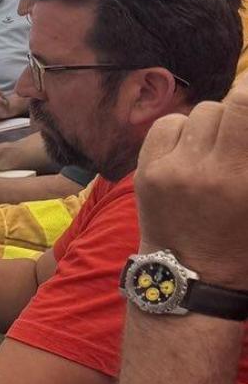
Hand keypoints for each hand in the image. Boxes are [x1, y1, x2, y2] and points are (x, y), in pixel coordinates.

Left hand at [135, 82, 247, 288]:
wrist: (192, 278)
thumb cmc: (243, 241)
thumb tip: (245, 105)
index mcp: (243, 178)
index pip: (244, 105)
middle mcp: (205, 170)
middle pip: (223, 107)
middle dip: (237, 116)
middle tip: (239, 141)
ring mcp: (170, 170)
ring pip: (195, 114)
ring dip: (210, 125)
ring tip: (217, 152)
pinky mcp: (145, 172)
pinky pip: (165, 126)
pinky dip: (180, 132)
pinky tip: (189, 153)